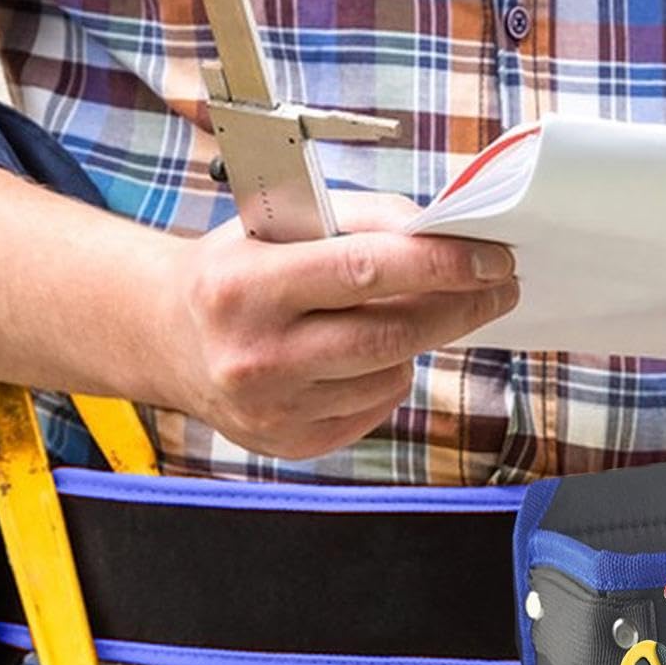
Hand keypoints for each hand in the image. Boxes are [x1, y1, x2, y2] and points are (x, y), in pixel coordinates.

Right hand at [157, 194, 517, 458]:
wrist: (165, 337)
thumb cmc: (236, 268)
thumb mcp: (280, 223)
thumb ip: (362, 219)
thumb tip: (442, 234)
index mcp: (245, 286)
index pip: (366, 271)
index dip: (443, 265)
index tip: (495, 259)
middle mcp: (255, 355)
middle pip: (391, 334)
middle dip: (459, 306)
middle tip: (500, 286)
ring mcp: (273, 410)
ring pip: (391, 373)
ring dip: (417, 340)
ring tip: (404, 313)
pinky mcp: (291, 444)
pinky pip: (376, 407)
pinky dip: (388, 375)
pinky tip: (365, 354)